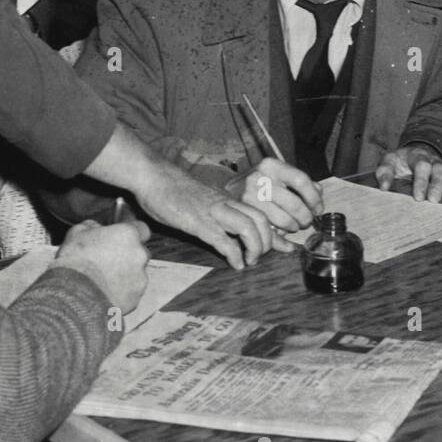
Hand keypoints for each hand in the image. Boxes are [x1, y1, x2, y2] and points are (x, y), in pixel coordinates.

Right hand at [56, 219, 151, 313]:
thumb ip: (93, 226)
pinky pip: (132, 291)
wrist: (74, 294)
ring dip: (125, 274)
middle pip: (139, 252)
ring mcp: (140, 276)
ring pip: (137, 272)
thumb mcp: (77, 232)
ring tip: (104, 279)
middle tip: (109, 260)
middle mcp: (139, 254)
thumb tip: (95, 227)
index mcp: (128, 234)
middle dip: (128, 255)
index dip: (131, 233)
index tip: (121, 238)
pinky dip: (123, 291)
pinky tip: (106, 292)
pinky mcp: (136, 296)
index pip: (141, 228)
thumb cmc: (75, 262)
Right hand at [132, 159, 276, 269]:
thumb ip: (215, 212)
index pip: (260, 213)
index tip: (286, 247)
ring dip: (254, 248)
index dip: (275, 232)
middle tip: (259, 257)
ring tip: (249, 262)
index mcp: (227, 199)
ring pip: (248, 227)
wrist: (154, 177)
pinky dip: (233, 255)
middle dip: (268, 242)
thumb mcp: (202, 200)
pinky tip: (234, 264)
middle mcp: (225, 203)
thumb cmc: (174, 189)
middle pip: (261, 219)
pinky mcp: (198, 222)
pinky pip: (222, 240)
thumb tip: (225, 230)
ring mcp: (213, 212)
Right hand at [224, 157, 322, 238]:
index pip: (300, 180)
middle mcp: (258, 179)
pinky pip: (268, 230)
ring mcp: (249, 197)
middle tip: (307, 221)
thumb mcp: (277, 174)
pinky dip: (279, 237)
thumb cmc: (260, 182)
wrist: (227, 188)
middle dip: (305, 217)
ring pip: (282, 220)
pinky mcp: (244, 215)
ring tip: (294, 226)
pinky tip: (282, 233)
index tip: (318, 208)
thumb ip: (298, 182)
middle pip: (294, 203)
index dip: (313, 197)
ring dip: (293, 227)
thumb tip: (318, 193)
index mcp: (271, 166)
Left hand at [376, 144, 441, 202]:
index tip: (418, 197)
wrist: (413, 156)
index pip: (421, 165)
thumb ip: (384, 173)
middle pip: (439, 169)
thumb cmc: (400, 163)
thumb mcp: (388, 163)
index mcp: (417, 156)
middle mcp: (433, 160)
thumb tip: (384, 187)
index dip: (421, 181)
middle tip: (434, 200)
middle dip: (438, 185)